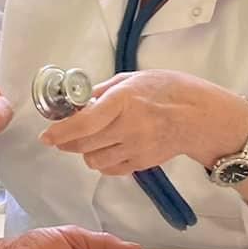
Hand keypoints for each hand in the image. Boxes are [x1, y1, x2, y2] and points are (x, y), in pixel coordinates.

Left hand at [36, 70, 247, 175]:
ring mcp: (136, 148)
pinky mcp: (142, 163)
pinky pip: (111, 169)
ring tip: (89, 140)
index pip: (84, 122)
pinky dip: (102, 162)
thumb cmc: (169, 90)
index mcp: (124, 100)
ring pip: (94, 160)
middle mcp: (128, 126)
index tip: (46, 135)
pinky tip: (107, 149)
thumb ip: (104, 92)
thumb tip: (78, 102)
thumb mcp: (133, 79)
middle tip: (61, 135)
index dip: (61, 131)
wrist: (200, 116)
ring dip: (85, 152)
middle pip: (84, 144)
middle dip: (67, 141)